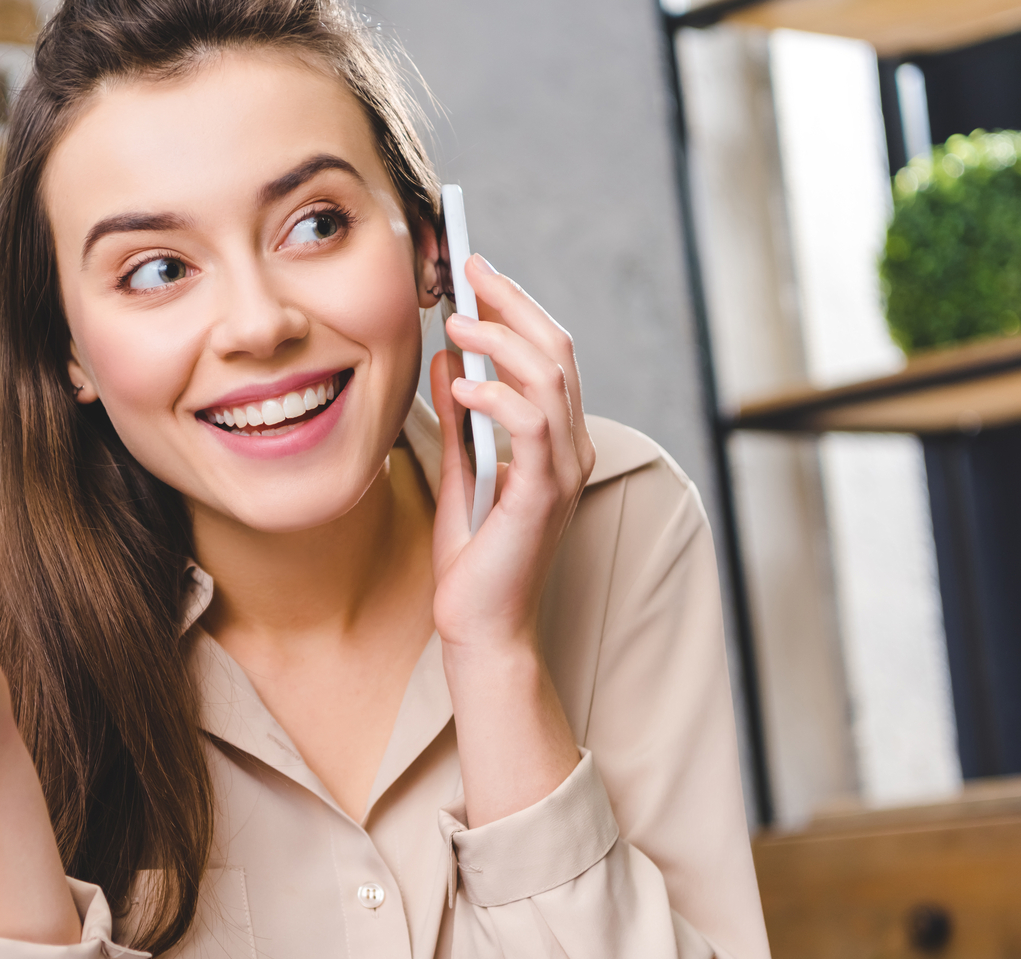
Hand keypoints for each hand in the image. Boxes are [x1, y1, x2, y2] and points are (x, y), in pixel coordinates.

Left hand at [428, 254, 596, 656]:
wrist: (479, 627)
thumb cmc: (473, 560)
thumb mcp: (462, 471)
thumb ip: (461, 417)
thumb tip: (450, 359)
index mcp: (556, 441)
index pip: (548, 355)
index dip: (516, 306)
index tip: (475, 271)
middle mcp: (570, 450)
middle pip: (556, 351)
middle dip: (512, 302)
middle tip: (468, 270)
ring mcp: (563, 472)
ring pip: (550, 378)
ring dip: (501, 340)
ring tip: (456, 321)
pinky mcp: (544, 497)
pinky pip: (533, 427)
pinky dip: (499, 397)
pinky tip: (465, 385)